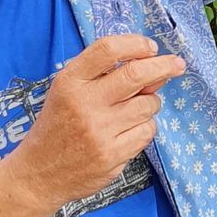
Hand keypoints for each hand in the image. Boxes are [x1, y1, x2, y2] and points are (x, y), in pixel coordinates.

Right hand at [12, 33, 184, 212]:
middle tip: (177, 64)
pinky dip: (145, 126)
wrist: (39, 173)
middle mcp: (84, 104)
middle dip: (163, 66)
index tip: (150, 47)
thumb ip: (103, 74)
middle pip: (136, 74)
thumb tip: (152, 67)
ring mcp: (99, 132)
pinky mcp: (112, 156)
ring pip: (148, 104)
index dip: (136, 44)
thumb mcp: (68, 89)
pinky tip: (130, 129)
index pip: (108, 49)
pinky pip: (146, 131)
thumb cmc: (59, 124)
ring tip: (137, 106)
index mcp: (70, 81)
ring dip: (151, 101)